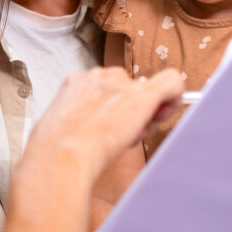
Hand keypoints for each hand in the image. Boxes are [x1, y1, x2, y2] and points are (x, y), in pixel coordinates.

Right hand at [27, 67, 183, 180]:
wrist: (62, 155)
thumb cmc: (55, 151)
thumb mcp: (57, 128)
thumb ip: (76, 121)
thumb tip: (85, 130)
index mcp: (77, 83)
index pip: (107, 88)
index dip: (116, 106)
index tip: (116, 124)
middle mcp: (100, 76)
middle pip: (130, 87)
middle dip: (133, 109)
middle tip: (126, 134)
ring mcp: (121, 84)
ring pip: (146, 90)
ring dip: (146, 111)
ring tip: (130, 135)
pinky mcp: (142, 95)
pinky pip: (171, 83)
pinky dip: (176, 95)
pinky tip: (168, 111)